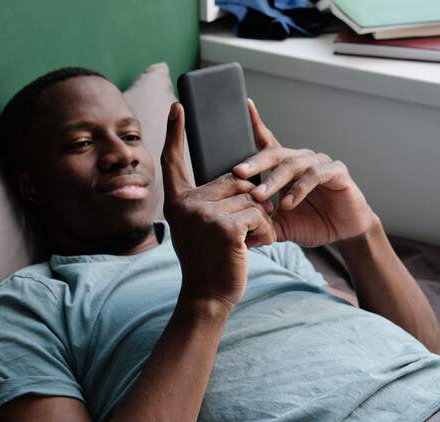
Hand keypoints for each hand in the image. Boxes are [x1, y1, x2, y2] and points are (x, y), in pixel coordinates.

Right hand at [161, 102, 275, 306]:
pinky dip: (265, 230)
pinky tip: (254, 246)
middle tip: (248, 229)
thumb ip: (208, 202)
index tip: (178, 105)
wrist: (207, 297)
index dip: (176, 132)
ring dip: (261, 220)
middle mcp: (186, 204)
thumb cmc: (210, 263)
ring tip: (250, 241)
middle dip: (252, 201)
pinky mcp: (224, 226)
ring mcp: (203, 215)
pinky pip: (259, 214)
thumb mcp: (199, 228)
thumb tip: (240, 177)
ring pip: (252, 197)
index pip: (174, 161)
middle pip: (235, 179)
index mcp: (177, 202)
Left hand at [233, 100, 375, 246]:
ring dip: (274, 180)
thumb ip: (262, 225)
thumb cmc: (312, 223)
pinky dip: (299, 189)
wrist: (344, 232)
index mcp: (286, 167)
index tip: (245, 106)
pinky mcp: (337, 173)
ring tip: (260, 196)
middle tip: (238, 173)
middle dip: (255, 163)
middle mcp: (301, 160)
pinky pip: (315, 175)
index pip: (268, 143)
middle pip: (275, 153)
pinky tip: (288, 204)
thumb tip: (238, 236)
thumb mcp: (281, 226)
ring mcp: (320, 164)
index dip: (256, 124)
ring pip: (293, 164)